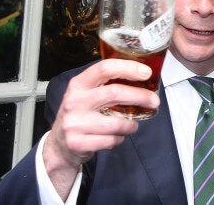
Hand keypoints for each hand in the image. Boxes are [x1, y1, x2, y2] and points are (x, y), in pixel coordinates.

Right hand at [42, 59, 158, 197]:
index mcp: (79, 84)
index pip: (104, 68)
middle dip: (140, 96)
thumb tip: (141, 78)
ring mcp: (75, 122)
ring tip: (132, 125)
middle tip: (154, 101)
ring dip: (131, 125)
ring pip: (117, 123)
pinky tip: (116, 136)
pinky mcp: (78, 142)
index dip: (128, 68)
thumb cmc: (80, 114)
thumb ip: (106, 85)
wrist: (59, 145)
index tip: (146, 72)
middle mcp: (74, 101)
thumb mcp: (86, 94)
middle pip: (115, 93)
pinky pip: (111, 140)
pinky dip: (120, 139)